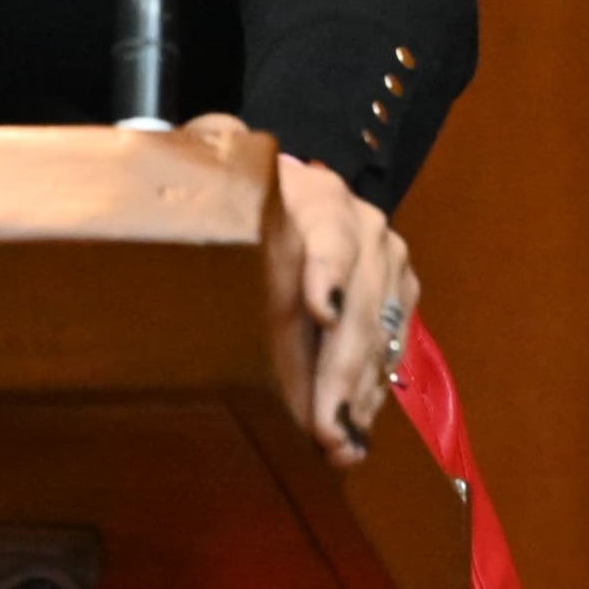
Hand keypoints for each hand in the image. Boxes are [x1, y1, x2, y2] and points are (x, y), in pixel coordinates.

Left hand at [193, 113, 416, 467]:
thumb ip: (205, 154)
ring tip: (338, 444)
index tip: (319, 312)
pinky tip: (352, 431)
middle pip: (359, 304)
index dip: (327, 273)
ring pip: (379, 335)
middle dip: (341, 369)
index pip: (330, 236)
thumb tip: (190, 145)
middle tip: (324, 424)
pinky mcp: (398, 294)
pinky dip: (370, 393)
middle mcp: (364, 227)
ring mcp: (387, 263)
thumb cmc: (243, 194)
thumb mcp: (220, 169)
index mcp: (318, 198)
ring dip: (358, 394)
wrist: (289, 195)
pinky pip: (390, 350)